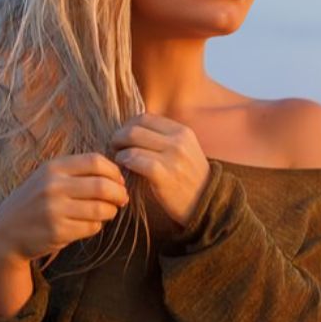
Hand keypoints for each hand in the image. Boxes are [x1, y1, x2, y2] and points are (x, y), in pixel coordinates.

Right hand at [0, 153, 128, 265]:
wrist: (4, 233)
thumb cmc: (34, 202)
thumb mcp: (48, 178)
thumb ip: (77, 172)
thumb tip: (118, 176)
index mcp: (53, 168)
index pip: (96, 162)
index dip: (114, 172)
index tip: (119, 181)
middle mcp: (53, 186)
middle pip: (103, 186)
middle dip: (119, 194)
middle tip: (122, 200)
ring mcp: (54, 210)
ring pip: (101, 209)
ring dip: (110, 212)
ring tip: (106, 212)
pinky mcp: (58, 231)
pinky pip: (92, 227)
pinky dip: (96, 226)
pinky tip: (87, 225)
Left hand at [110, 113, 211, 228]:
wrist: (206, 204)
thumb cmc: (190, 179)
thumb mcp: (185, 151)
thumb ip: (165, 138)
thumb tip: (133, 129)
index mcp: (183, 131)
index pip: (145, 117)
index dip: (128, 125)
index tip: (124, 137)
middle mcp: (178, 140)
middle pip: (135, 128)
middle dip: (119, 136)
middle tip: (115, 147)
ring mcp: (172, 156)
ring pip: (132, 141)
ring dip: (119, 150)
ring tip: (120, 159)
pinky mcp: (163, 174)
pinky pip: (134, 159)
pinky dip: (124, 161)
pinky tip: (124, 169)